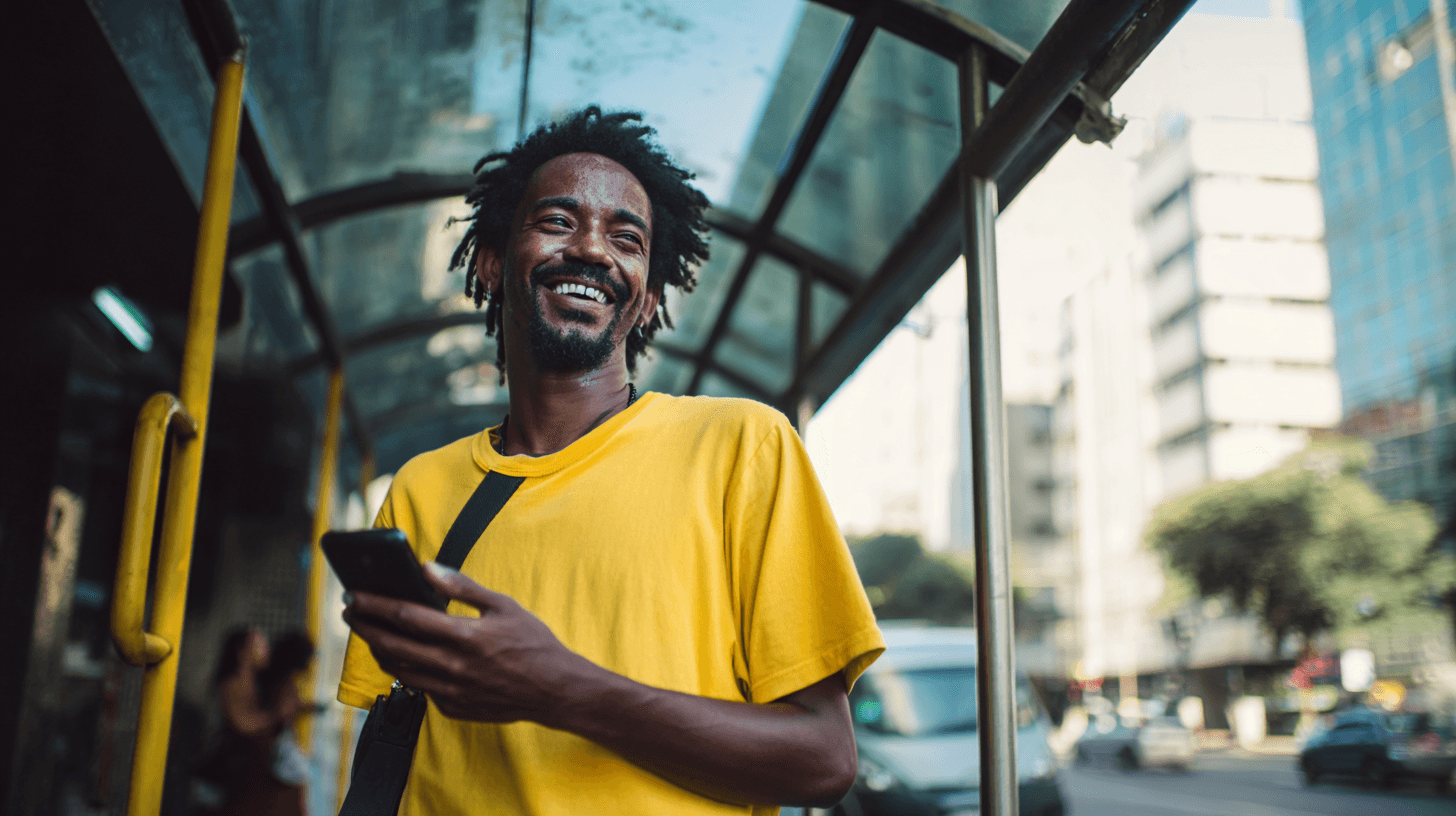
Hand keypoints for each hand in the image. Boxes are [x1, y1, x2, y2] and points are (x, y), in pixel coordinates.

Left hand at [342, 563, 591, 723]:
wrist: (555, 690)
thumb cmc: (533, 644)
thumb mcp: (503, 606)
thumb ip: (462, 587)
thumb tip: (428, 569)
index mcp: (464, 636)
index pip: (405, 616)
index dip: (374, 605)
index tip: (354, 595)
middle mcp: (452, 666)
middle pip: (391, 645)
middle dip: (364, 626)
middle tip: (350, 612)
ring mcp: (450, 691)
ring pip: (398, 670)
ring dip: (380, 650)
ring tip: (373, 634)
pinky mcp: (452, 707)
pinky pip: (419, 688)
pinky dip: (407, 671)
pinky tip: (406, 658)